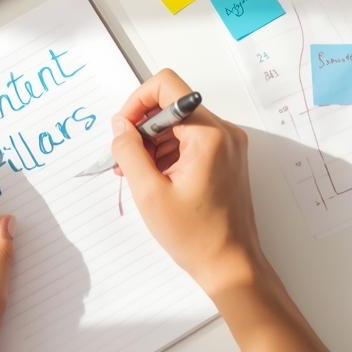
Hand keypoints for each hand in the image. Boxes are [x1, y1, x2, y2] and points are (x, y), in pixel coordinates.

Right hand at [109, 70, 324, 351]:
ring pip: (180, 123)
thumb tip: (120, 125)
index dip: (137, 102)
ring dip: (153, 141)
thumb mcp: (150, 193)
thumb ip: (129, 152)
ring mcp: (228, 144)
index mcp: (208, 134)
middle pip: (172, 106)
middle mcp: (224, 131)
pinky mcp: (226, 157)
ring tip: (136, 174)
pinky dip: (169, 151)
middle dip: (142, 127)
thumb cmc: (195, 235)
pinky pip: (191, 139)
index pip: (167, 86)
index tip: (123, 130)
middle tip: (124, 159)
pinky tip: (154, 177)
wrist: (231, 265)